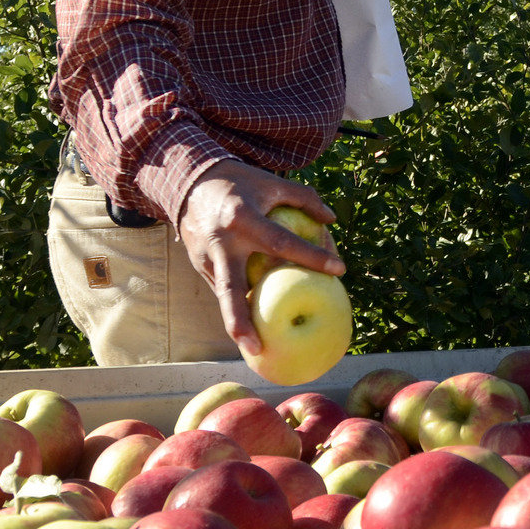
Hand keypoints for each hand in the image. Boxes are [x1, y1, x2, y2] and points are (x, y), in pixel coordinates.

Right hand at [177, 162, 344, 357]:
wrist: (190, 181)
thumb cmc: (240, 182)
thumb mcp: (272, 183)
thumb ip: (304, 198)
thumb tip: (331, 221)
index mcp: (242, 217)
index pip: (281, 242)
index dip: (312, 256)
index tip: (339, 270)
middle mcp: (222, 242)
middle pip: (230, 289)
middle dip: (240, 320)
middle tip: (257, 346)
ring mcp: (206, 256)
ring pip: (224, 295)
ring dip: (237, 322)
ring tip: (255, 348)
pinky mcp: (199, 264)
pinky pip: (221, 288)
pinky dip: (235, 305)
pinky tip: (250, 324)